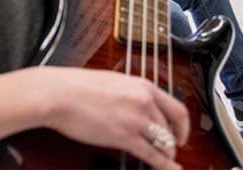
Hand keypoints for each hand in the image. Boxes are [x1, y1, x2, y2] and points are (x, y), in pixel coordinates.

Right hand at [39, 67, 189, 169]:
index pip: (176, 107)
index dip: (183, 125)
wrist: (60, 94)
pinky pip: (152, 154)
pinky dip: (162, 165)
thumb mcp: (113, 82)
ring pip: (164, 142)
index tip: (181, 132)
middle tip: (172, 149)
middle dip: (173, 142)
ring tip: (166, 160)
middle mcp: (144, 100)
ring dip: (166, 154)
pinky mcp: (125, 136)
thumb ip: (130, 93)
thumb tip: (137, 104)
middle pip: (171, 127)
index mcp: (143, 85)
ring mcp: (136, 119)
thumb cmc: (77, 86)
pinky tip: (168, 169)